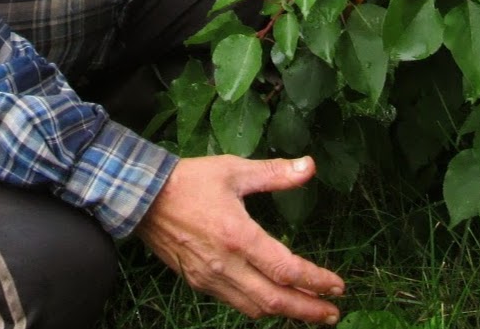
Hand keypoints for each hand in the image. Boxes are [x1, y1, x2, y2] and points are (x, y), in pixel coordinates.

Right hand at [136, 154, 344, 323]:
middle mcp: (225, 264)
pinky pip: (235, 303)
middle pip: (274, 300)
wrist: (143, 197)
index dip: (315, 280)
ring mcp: (210, 278)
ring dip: (285, 313)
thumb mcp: (234, 169)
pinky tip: (272, 300)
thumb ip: (275, 173)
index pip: (285, 269)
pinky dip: (259, 307)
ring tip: (309, 310)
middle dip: (307, 309)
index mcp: (237, 235)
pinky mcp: (197, 282)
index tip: (337, 285)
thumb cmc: (190, 179)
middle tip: (332, 312)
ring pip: (254, 308)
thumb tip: (310, 166)